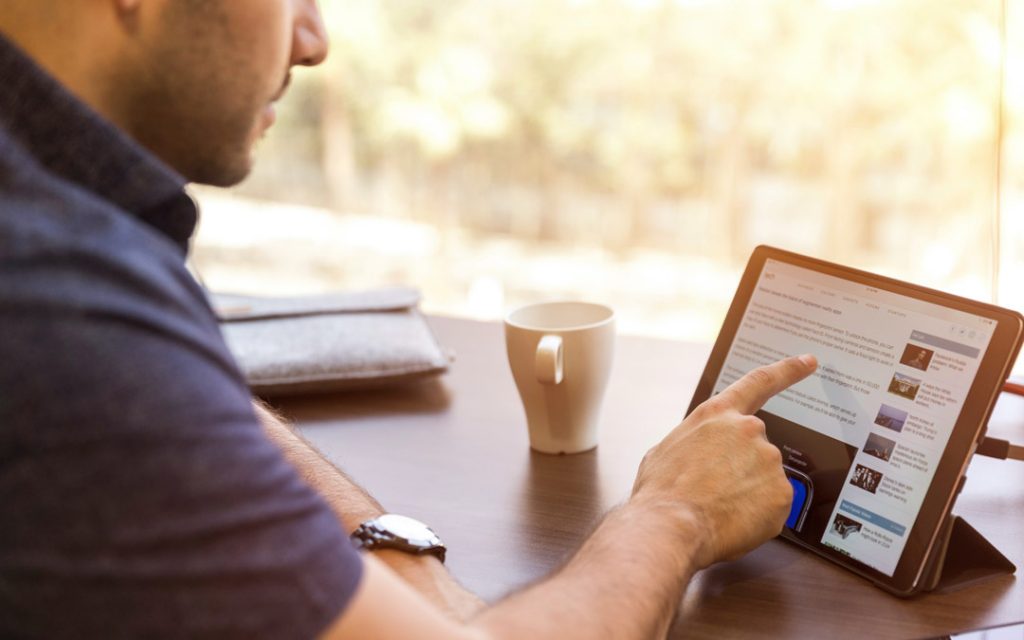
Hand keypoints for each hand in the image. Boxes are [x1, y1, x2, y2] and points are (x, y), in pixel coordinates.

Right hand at [631, 354, 817, 568]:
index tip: (808, 362)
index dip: (788, 371)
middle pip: (756, 450)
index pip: (759, 382)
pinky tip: (732, 520)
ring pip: (765, 480)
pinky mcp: (782, 493)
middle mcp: (749, 430)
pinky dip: (757, 516)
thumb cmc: (662, 492)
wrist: (670, 525)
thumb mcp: (666, 450)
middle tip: (714, 493)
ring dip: (747, 494)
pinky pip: (773, 506)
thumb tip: (702, 456)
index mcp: (718, 415)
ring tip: (717, 508)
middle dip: (740, 471)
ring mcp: (769, 460)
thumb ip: (697, 442)